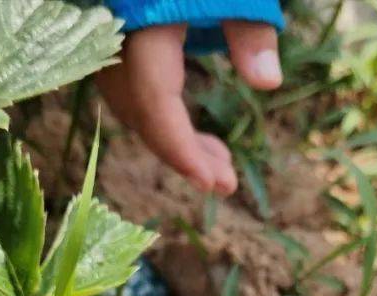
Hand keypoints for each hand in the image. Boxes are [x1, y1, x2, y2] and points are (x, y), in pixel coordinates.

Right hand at [96, 21, 281, 194]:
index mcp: (139, 29)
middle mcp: (113, 40)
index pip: (153, 101)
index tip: (208, 184)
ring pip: (135, 107)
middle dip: (182, 154)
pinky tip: (202, 140)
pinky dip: (165, 119)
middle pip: (142, 112)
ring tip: (221, 167)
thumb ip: (249, 30)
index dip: (179, 148)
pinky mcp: (114, 41)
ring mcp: (108, 42)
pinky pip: (133, 91)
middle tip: (226, 185)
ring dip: (176, 142)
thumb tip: (268, 83)